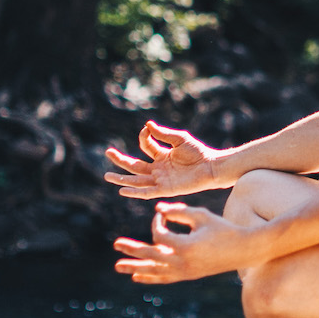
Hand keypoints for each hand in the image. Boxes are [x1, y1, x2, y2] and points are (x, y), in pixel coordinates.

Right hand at [104, 121, 226, 197]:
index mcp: (162, 155)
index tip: (146, 130)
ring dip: (122, 178)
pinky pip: (147, 192)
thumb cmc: (198, 152)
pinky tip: (122, 190)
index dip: (144, 137)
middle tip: (107, 152)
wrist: (211, 167)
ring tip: (107, 176)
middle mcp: (159, 168)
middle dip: (121, 159)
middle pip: (135, 165)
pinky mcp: (165, 189)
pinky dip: (135, 192)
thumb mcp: (180, 139)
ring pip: (137, 180)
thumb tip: (147, 125)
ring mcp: (161, 179)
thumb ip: (163, 134)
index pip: (146, 146)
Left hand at [113, 201, 252, 283]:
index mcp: (186, 246)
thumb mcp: (201, 216)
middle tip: (116, 244)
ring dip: (135, 267)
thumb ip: (178, 211)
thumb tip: (158, 209)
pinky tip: (137, 276)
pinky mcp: (187, 275)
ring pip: (154, 271)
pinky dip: (150, 277)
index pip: (160, 235)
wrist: (243, 250)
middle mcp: (182, 262)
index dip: (157, 223)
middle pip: (151, 256)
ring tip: (118, 266)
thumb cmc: (223, 229)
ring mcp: (184, 272)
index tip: (161, 215)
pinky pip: (164, 278)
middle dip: (133, 249)